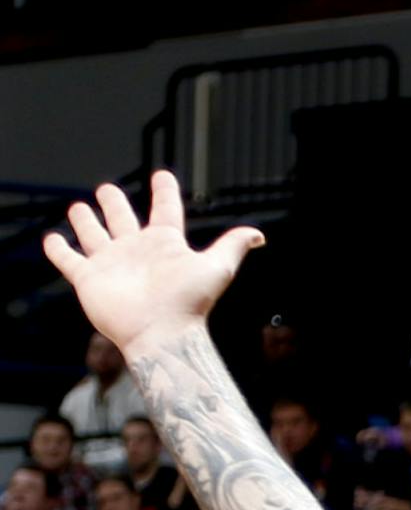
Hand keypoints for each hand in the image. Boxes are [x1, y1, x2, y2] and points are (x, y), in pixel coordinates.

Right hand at [43, 173, 264, 358]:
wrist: (161, 334)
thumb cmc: (189, 303)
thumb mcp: (216, 269)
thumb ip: (232, 246)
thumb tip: (258, 235)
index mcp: (165, 244)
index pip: (165, 210)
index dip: (164, 192)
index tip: (162, 175)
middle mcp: (136, 251)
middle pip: (122, 219)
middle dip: (113, 203)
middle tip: (106, 189)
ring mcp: (111, 264)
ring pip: (93, 235)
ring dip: (85, 221)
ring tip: (80, 208)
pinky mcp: (88, 279)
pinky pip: (68, 260)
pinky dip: (58, 249)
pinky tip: (53, 240)